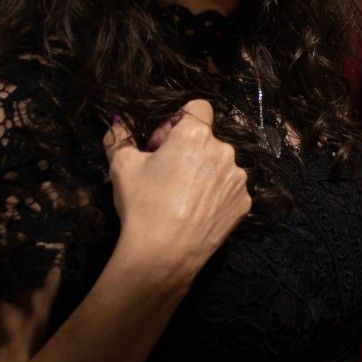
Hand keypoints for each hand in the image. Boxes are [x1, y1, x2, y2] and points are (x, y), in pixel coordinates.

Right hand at [106, 99, 250, 285]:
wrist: (164, 253)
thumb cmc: (142, 205)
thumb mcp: (122, 166)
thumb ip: (119, 137)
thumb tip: (117, 122)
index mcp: (196, 135)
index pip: (196, 108)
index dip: (175, 122)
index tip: (160, 145)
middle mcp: (225, 151)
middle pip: (206, 139)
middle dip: (185, 150)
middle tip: (163, 173)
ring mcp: (238, 178)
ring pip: (219, 164)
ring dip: (201, 172)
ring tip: (177, 196)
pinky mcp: (243, 202)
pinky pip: (228, 189)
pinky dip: (213, 195)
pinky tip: (193, 211)